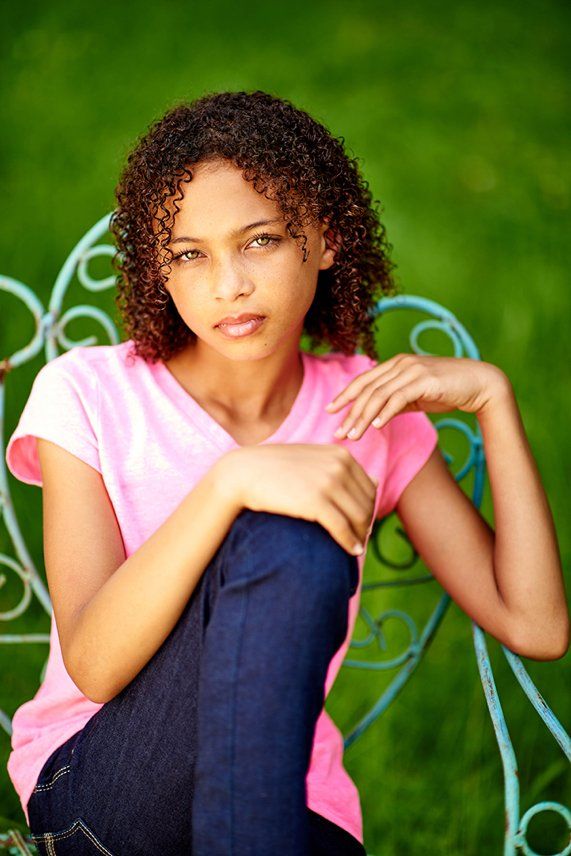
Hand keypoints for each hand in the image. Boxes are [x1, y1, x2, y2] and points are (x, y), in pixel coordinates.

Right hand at [217, 444, 377, 555]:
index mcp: (341, 455)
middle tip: (360, 539)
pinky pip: (342, 528)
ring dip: (360, 535)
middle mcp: (339, 466)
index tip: (361, 524)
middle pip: (367, 503)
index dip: (368, 509)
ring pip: (358, 517)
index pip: (369, 488)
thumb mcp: (314, 460)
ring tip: (356, 547)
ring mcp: (328, 483)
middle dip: (365, 524)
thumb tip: (378, 480)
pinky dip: (349, 542)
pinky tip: (351, 551)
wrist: (244, 473)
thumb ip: (344, 469)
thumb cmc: (277, 469)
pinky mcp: (316, 502)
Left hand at [325, 353, 509, 440]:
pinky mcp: (424, 380)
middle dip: (349, 412)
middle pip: (367, 389)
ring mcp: (412, 370)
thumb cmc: (448, 390)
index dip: (345, 395)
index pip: (364, 380)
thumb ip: (396, 403)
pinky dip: (384, 412)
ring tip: (353, 436)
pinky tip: (375, 426)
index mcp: (396, 364)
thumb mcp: (417, 396)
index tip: (330, 410)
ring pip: (379, 395)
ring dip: (363, 417)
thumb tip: (375, 418)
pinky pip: (398, 398)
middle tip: (337, 433)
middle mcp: (401, 364)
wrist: (480, 383)